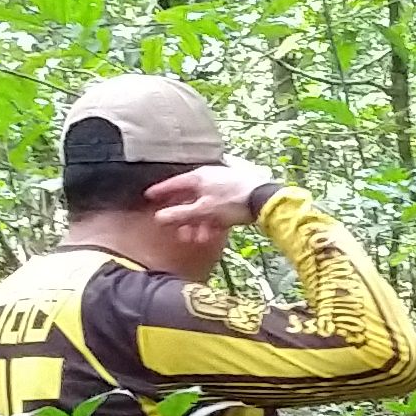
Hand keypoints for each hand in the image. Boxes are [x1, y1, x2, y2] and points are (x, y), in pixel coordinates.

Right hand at [147, 161, 274, 241]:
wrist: (266, 200)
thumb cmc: (233, 202)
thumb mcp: (203, 211)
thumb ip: (181, 214)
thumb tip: (159, 218)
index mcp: (198, 177)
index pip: (174, 183)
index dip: (161, 191)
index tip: (149, 197)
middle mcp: (210, 178)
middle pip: (190, 198)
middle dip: (183, 217)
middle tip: (178, 232)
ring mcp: (224, 186)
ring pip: (205, 205)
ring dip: (198, 223)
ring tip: (196, 238)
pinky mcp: (236, 196)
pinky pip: (218, 208)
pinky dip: (213, 221)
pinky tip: (212, 234)